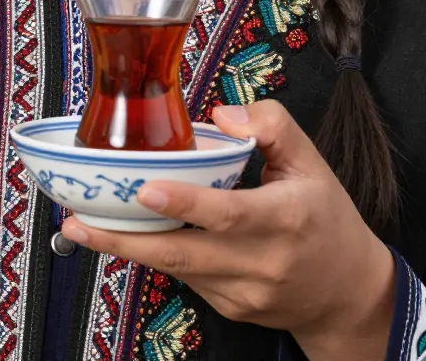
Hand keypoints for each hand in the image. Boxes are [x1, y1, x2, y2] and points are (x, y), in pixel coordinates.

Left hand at [59, 101, 394, 360]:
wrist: (347, 292)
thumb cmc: (325, 219)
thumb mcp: (311, 161)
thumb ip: (272, 125)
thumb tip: (219, 115)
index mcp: (285, 218)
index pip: (229, 213)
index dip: (184, 203)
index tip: (144, 189)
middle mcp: (263, 261)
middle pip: (183, 254)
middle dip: (124, 240)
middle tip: (78, 220)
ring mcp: (244, 292)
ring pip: (177, 269)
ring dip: (129, 248)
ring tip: (84, 226)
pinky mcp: (231, 308)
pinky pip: (187, 279)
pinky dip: (160, 256)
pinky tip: (137, 237)